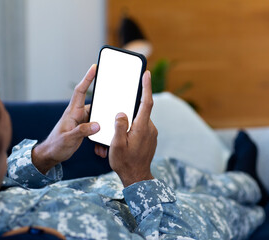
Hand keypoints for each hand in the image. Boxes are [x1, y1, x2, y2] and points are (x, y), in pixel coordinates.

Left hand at [32, 65, 99, 173]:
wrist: (51, 155)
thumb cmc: (56, 145)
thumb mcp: (68, 139)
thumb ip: (82, 131)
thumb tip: (98, 125)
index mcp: (72, 112)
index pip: (80, 91)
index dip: (87, 78)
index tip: (94, 67)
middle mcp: (78, 114)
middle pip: (95, 105)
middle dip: (105, 108)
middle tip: (115, 108)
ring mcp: (81, 121)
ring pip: (97, 119)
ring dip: (103, 129)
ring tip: (105, 141)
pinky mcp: (84, 129)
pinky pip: (95, 129)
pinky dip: (99, 138)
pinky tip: (100, 148)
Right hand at [108, 70, 157, 186]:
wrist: (137, 178)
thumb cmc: (125, 162)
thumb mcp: (117, 145)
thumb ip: (119, 127)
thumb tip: (121, 113)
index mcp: (142, 127)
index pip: (146, 103)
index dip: (146, 87)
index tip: (146, 74)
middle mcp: (150, 128)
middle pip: (141, 110)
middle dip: (131, 108)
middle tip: (121, 112)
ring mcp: (151, 133)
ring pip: (140, 120)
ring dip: (130, 122)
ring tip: (119, 136)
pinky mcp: (150, 138)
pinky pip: (141, 127)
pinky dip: (133, 127)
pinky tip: (124, 138)